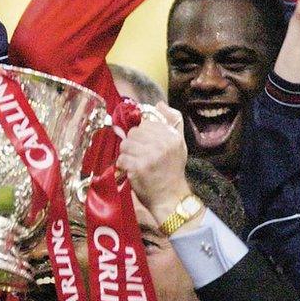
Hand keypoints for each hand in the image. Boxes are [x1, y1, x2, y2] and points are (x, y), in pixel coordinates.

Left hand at [115, 102, 190, 219]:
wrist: (170, 196)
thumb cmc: (172, 169)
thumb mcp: (178, 143)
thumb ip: (172, 121)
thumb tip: (159, 103)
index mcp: (172, 135)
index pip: (145, 123)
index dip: (142, 135)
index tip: (147, 146)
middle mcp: (163, 143)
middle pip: (133, 132)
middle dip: (133, 144)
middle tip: (141, 155)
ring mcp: (151, 155)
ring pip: (125, 144)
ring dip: (127, 154)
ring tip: (136, 162)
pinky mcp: (139, 167)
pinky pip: (121, 158)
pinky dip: (123, 165)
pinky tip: (132, 170)